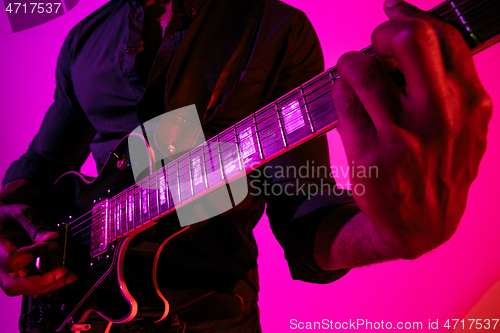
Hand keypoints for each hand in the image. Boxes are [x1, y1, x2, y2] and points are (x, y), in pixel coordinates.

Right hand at [0, 200, 76, 295]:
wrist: (1, 221)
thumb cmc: (8, 217)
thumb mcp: (22, 214)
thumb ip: (35, 227)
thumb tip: (52, 238)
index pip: (14, 260)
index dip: (34, 254)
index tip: (53, 244)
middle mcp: (0, 265)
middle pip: (14, 286)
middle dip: (41, 282)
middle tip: (63, 272)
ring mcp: (10, 272)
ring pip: (25, 288)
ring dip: (50, 285)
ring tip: (71, 276)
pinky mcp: (21, 275)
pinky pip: (34, 284)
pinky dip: (51, 282)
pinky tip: (66, 276)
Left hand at [332, 0, 491, 258]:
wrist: (422, 227)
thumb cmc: (441, 169)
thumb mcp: (467, 129)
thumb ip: (454, 84)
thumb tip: (419, 32)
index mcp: (469, 104)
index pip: (443, 36)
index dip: (411, 13)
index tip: (392, 8)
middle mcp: (439, 116)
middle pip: (408, 39)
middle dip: (384, 30)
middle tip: (375, 44)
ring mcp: (402, 136)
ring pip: (363, 67)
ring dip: (351, 61)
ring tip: (352, 71)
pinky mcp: (369, 155)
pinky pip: (343, 100)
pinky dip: (340, 88)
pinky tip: (346, 95)